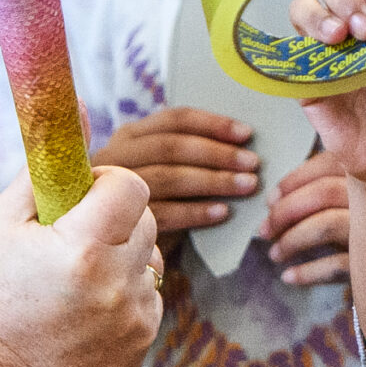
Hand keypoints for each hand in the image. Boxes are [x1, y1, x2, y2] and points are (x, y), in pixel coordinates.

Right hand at [0, 167, 161, 366]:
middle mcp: (116, 281)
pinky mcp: (143, 341)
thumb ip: (44, 168)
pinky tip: (88, 308)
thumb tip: (76, 115)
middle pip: (147, 219)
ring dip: (126, 257)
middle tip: (80, 235)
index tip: (88, 196)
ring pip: (153, 258)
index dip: (110, 185)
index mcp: (81, 245)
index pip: (132, 186)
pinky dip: (128, 293)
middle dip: (118, 219)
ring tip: (82, 277)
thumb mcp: (3, 223)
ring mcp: (134, 315)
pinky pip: (151, 296)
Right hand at [94, 107, 258, 235]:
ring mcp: (113, 189)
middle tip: (253, 163)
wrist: (113, 246)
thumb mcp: (162, 169)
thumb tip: (241, 145)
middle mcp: (116, 156)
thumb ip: (188, 155)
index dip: (213, 124)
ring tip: (247, 186)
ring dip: (214, 180)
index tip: (247, 133)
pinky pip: (164, 213)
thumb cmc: (151, 201)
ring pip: (169, 177)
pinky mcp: (117, 221)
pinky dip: (196, 212)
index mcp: (130, 136)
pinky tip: (223, 212)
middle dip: (218, 153)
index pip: (174, 119)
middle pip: (172, 146)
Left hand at [264, 148, 349, 285]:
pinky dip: (308, 273)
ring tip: (274, 254)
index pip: (327, 164)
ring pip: (325, 225)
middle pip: (321, 193)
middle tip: (263, 230)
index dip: (293, 180)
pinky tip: (289, 278)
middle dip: (285, 212)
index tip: (271, 199)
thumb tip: (275, 198)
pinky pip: (335, 266)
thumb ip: (333, 185)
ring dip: (292, 241)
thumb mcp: (362, 197)